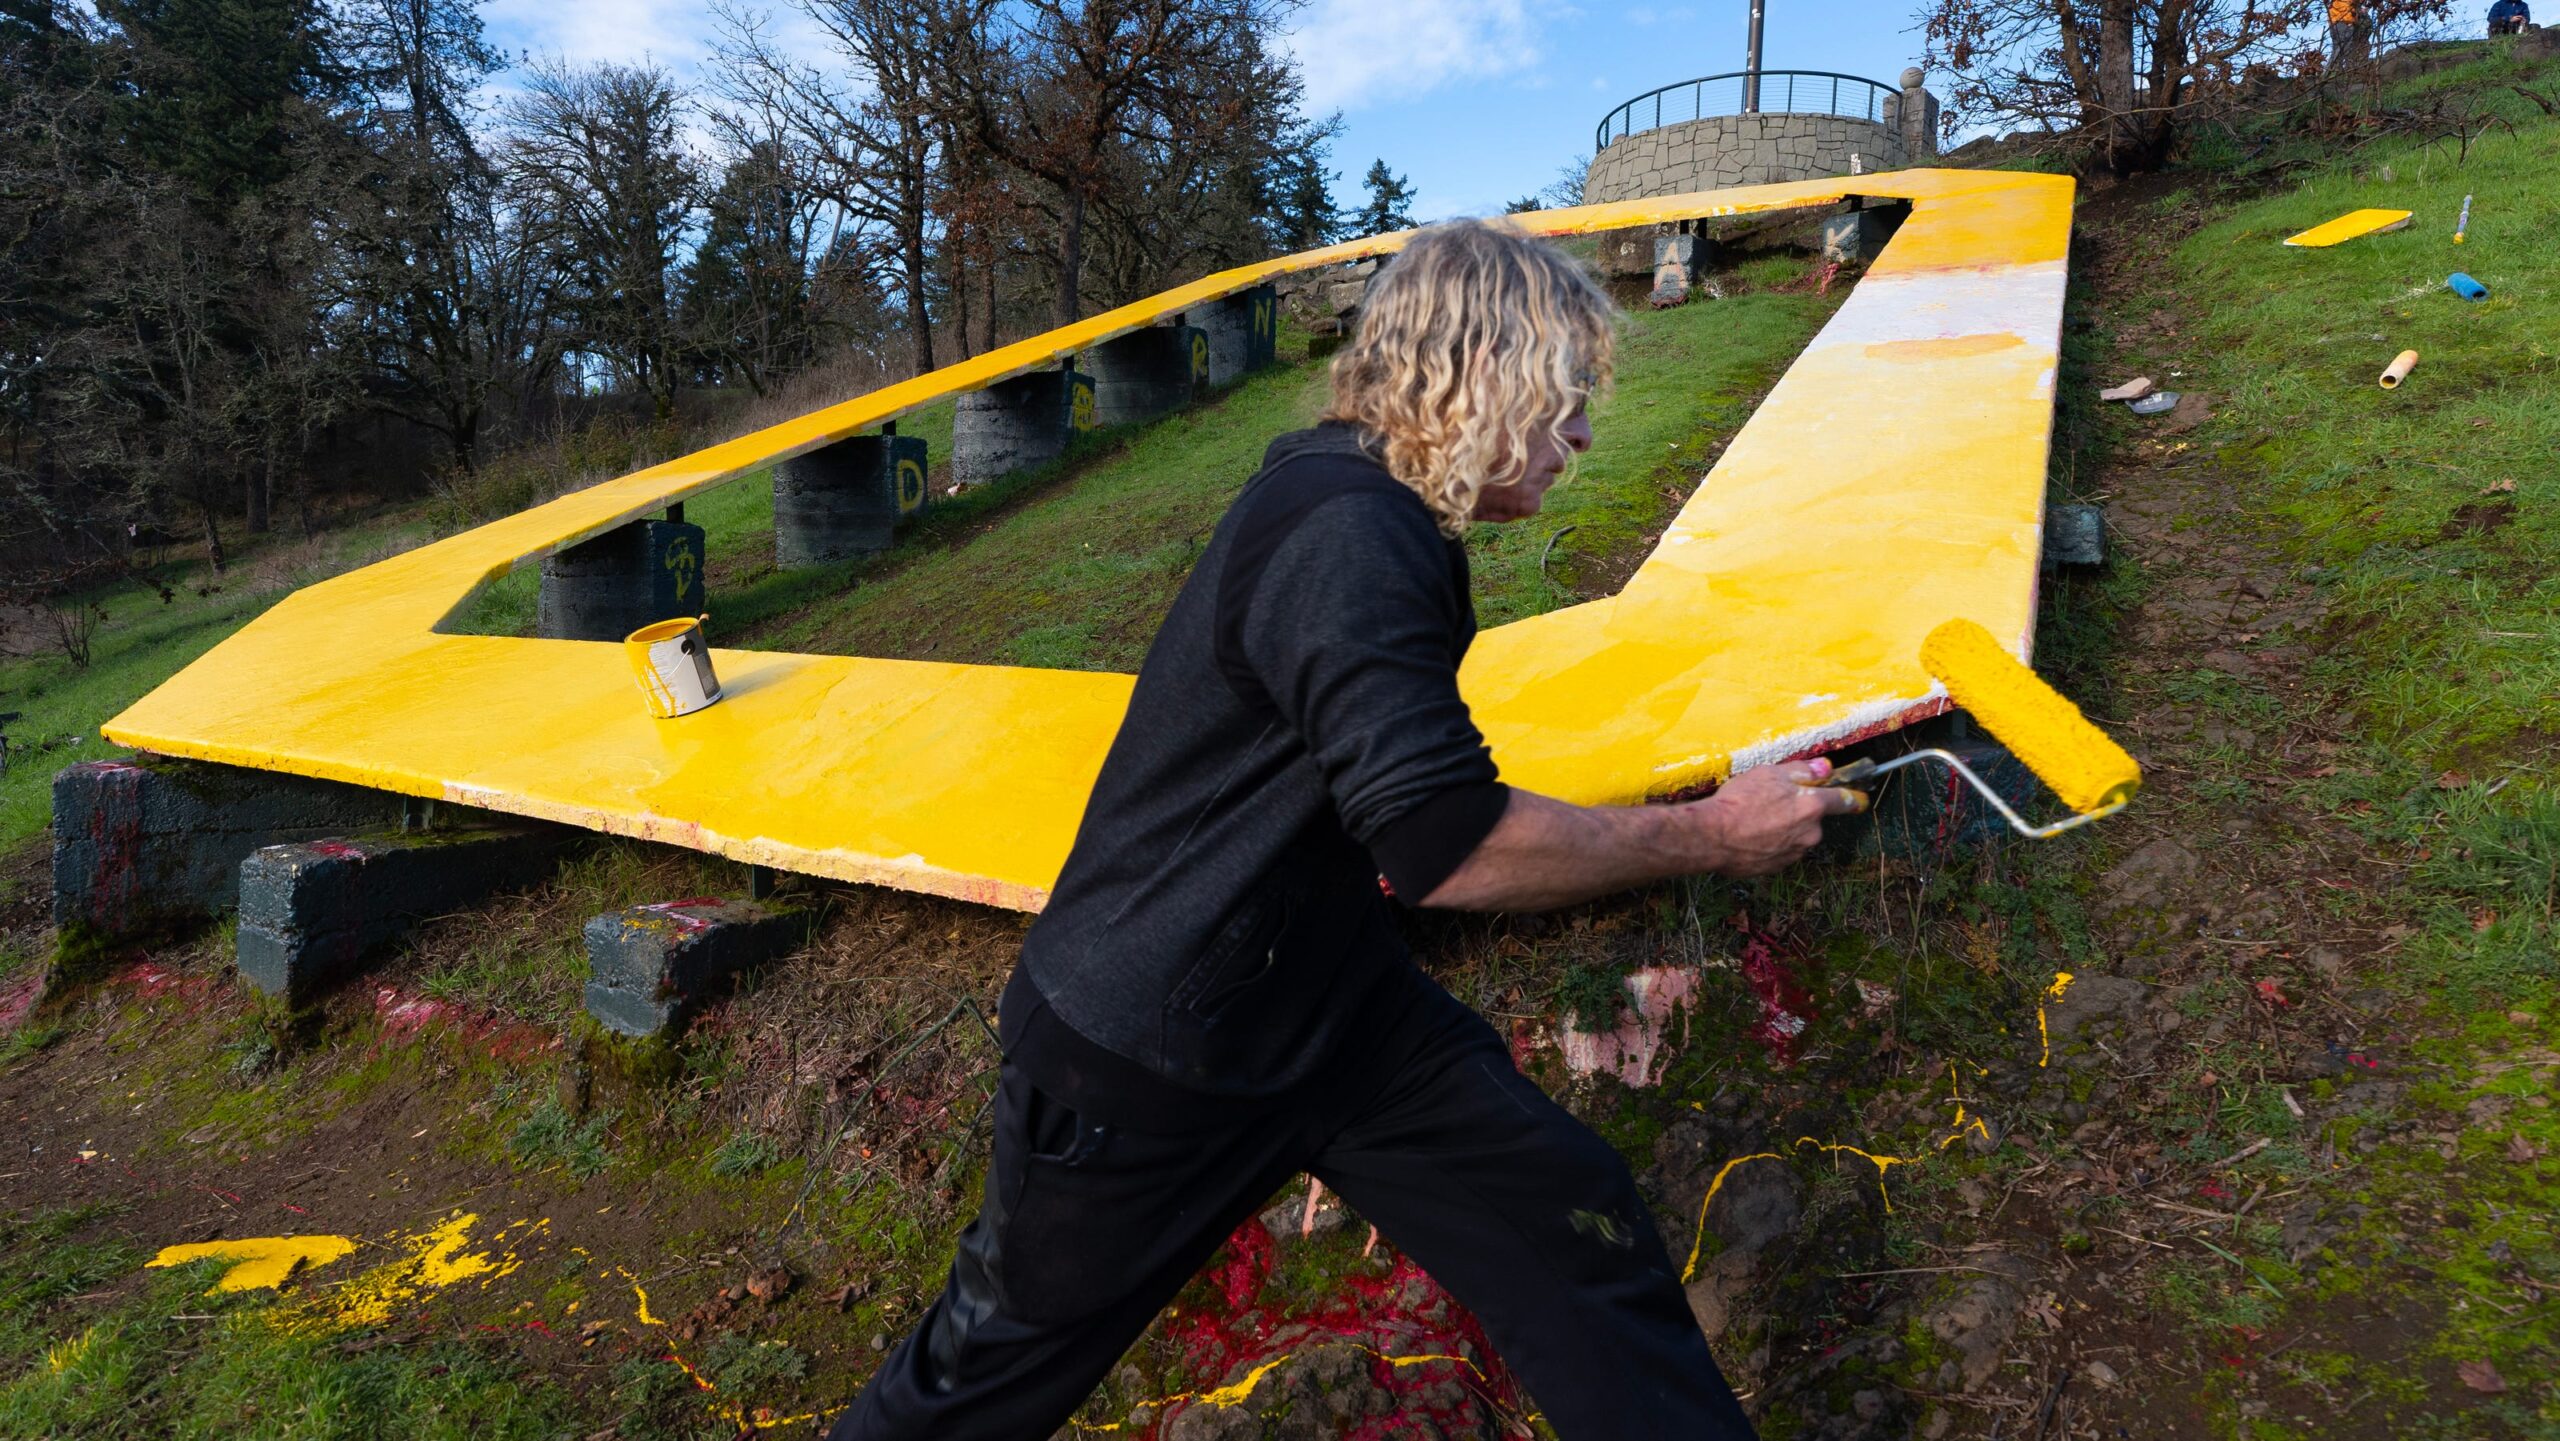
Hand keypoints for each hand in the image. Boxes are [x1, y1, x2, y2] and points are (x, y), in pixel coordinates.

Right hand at [1693, 758, 1866, 877]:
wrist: (1712, 836)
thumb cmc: (1740, 801)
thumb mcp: (1769, 774)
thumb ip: (1801, 771)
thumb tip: (1825, 767)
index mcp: (1812, 806)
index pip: (1843, 800)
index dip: (1853, 798)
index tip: (1860, 799)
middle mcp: (1810, 832)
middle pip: (1813, 820)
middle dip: (1799, 812)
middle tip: (1772, 803)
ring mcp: (1795, 852)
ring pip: (1797, 836)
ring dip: (1784, 829)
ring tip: (1755, 820)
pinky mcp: (1778, 867)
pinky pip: (1781, 851)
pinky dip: (1771, 843)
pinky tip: (1750, 836)